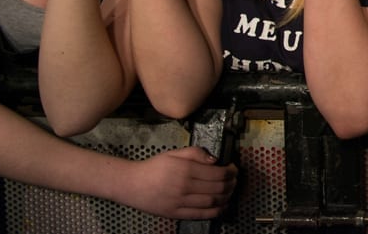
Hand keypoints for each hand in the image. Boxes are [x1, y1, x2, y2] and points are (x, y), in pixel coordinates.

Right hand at [119, 147, 237, 219]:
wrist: (132, 184)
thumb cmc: (155, 166)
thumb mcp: (174, 153)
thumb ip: (196, 153)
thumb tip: (215, 160)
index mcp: (186, 169)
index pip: (217, 173)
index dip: (230, 171)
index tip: (233, 168)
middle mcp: (185, 186)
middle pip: (217, 188)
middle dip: (231, 184)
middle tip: (235, 180)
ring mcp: (180, 202)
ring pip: (212, 202)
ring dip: (226, 197)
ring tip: (230, 192)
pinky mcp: (176, 214)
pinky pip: (200, 214)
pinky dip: (215, 211)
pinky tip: (222, 206)